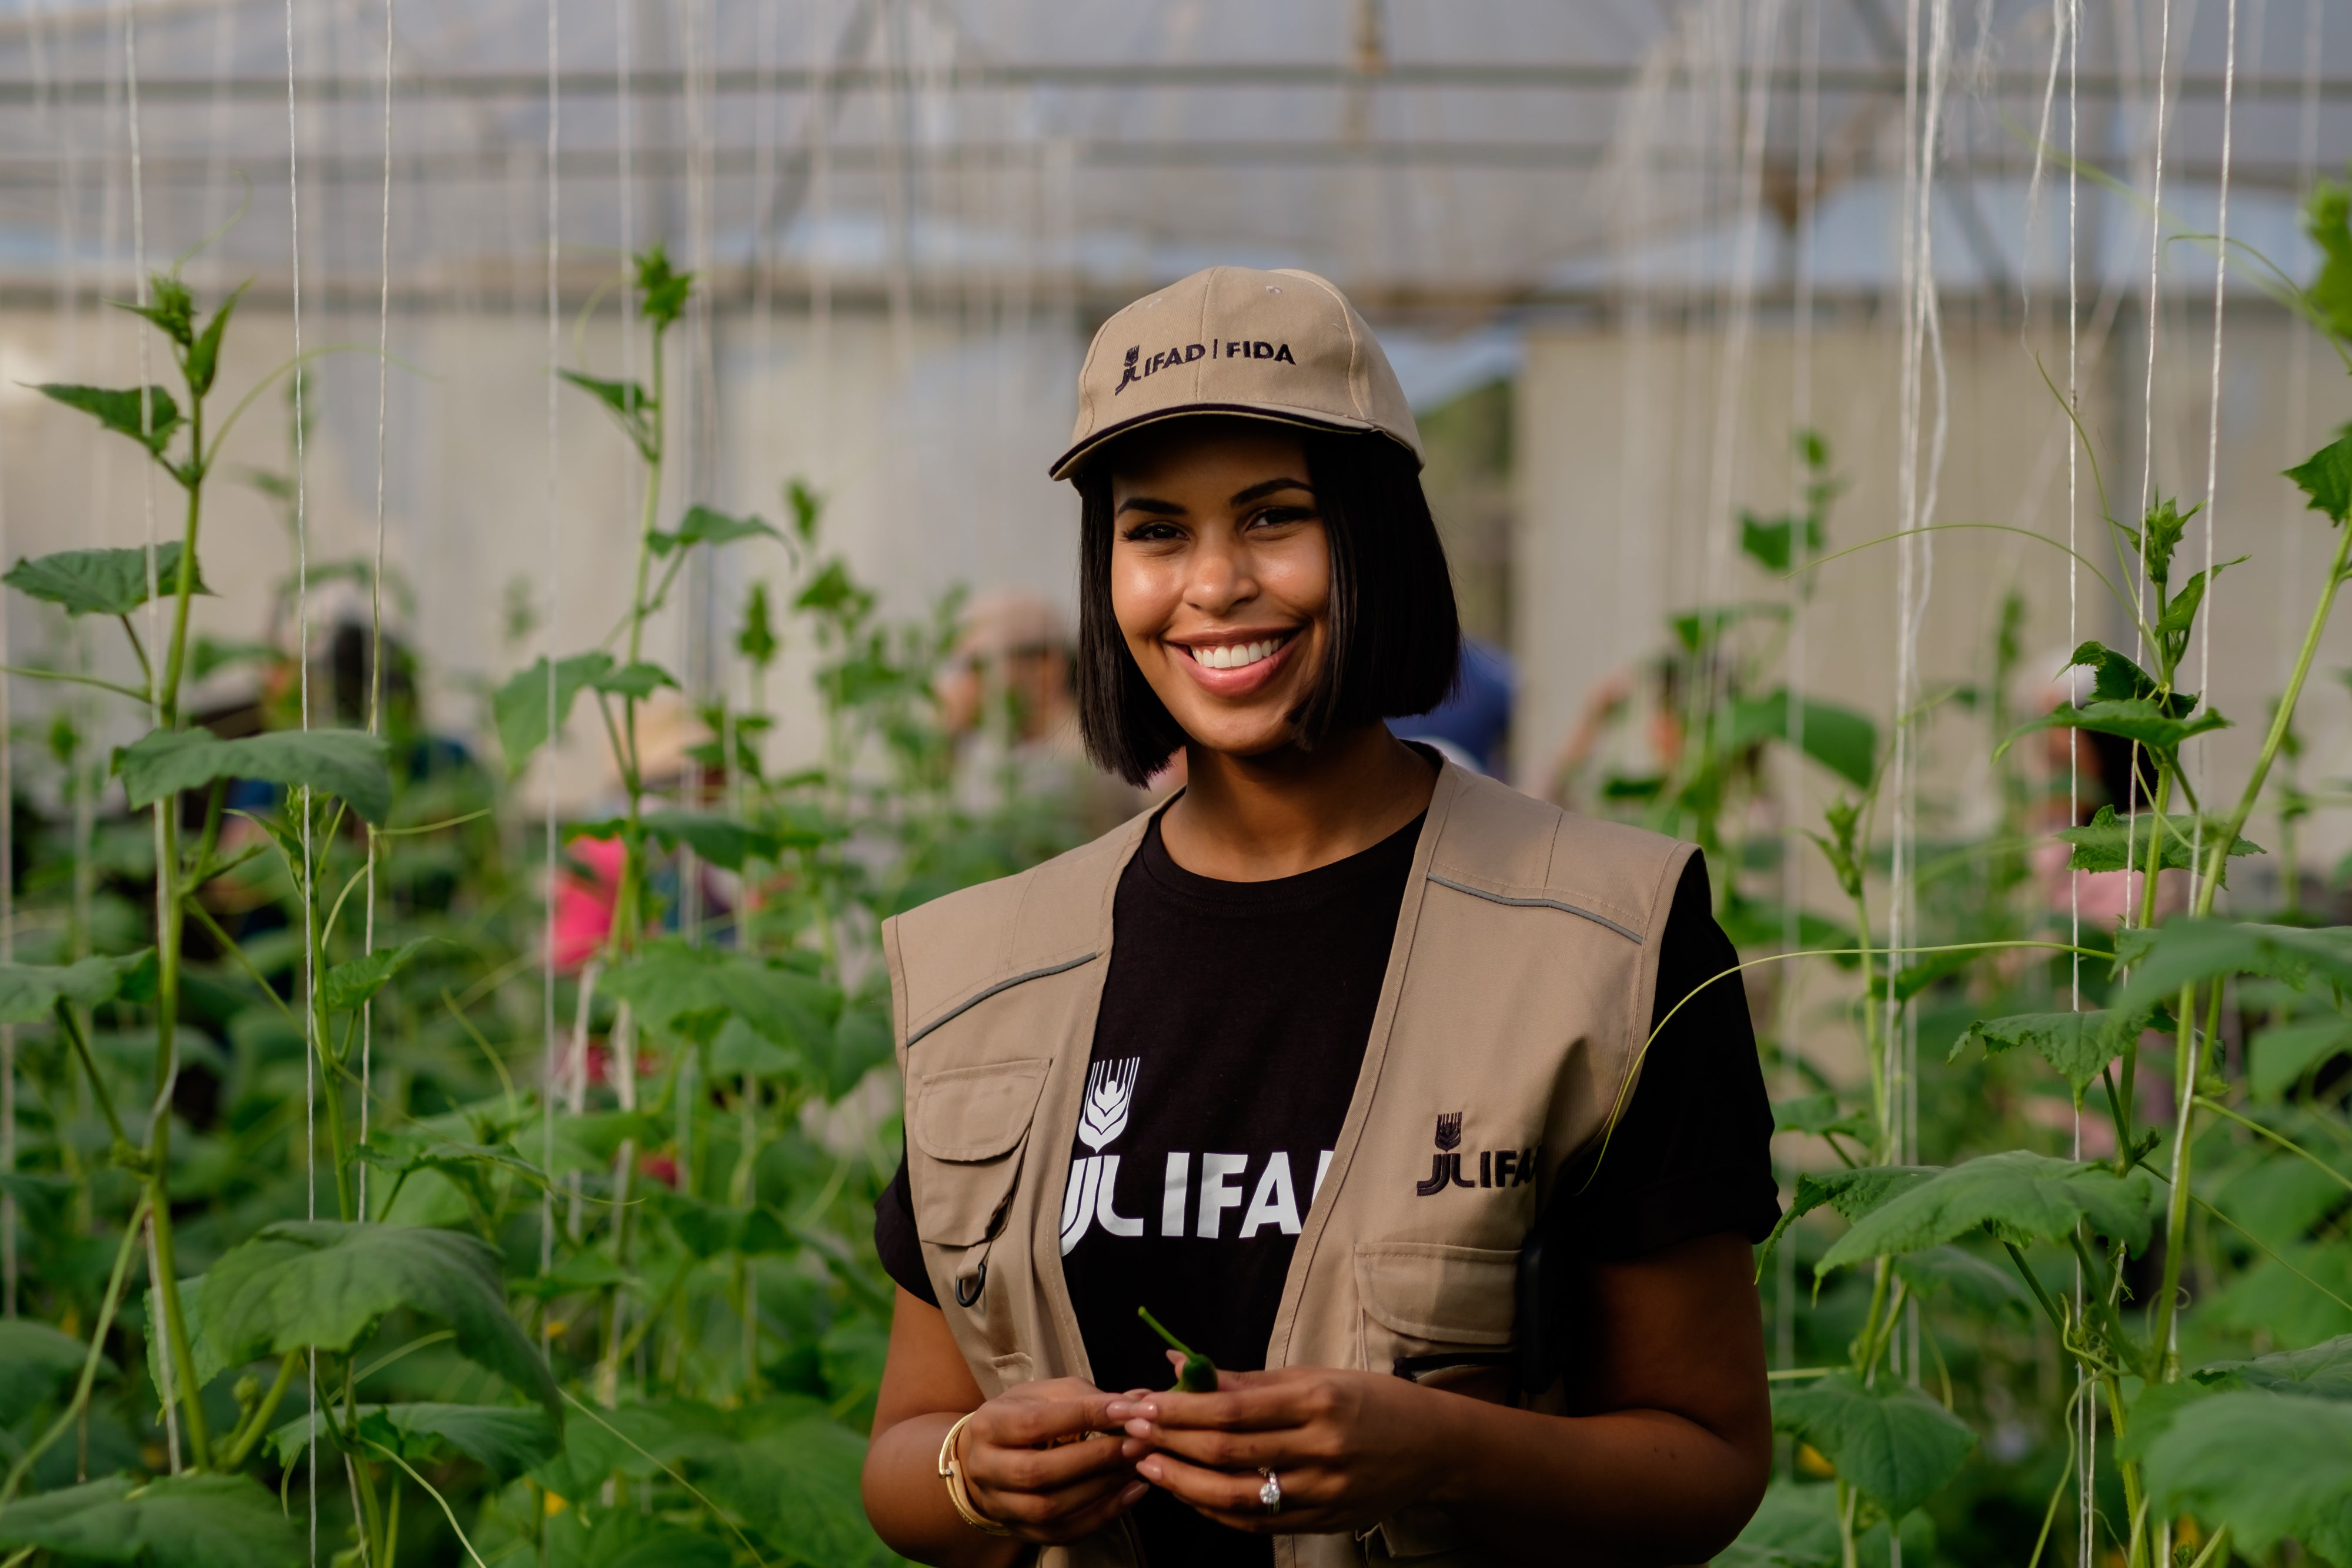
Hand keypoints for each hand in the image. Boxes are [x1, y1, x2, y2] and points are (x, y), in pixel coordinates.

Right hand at [957, 1377, 1153, 1543]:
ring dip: (1101, 1488)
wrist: (987, 1457)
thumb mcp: (1045, 1395)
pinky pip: (1063, 1533)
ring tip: (1135, 1466)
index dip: (1084, 1416)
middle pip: (1039, 1472)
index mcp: (989, 1425)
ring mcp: (1001, 1506)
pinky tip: (1130, 1493)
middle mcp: (986, 1469)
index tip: (1127, 1410)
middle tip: (1137, 1443)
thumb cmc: (1023, 1416)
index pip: (1035, 1423)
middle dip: (1095, 1458)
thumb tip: (1137, 1403)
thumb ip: (1086, 1397)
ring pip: (1050, 1508)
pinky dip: (1102, 1515)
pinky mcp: (1021, 1531)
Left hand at [1107, 1356, 1453, 1534]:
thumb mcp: (1315, 1376)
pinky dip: (1216, 1511)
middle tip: (1132, 1433)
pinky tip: (1188, 1495)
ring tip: (1148, 1467)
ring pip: (1237, 1496)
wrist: (1434, 1448)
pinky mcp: (1324, 1522)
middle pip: (1228, 1453)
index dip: (1180, 1410)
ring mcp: (1324, 1492)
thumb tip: (1182, 1367)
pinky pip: (1257, 1524)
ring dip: (1183, 1484)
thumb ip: (1247, 1379)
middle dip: (1171, 1444)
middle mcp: (1321, 1448)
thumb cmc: (1369, 1400)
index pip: (1233, 1408)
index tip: (1142, 1403)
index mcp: (1318, 1400)